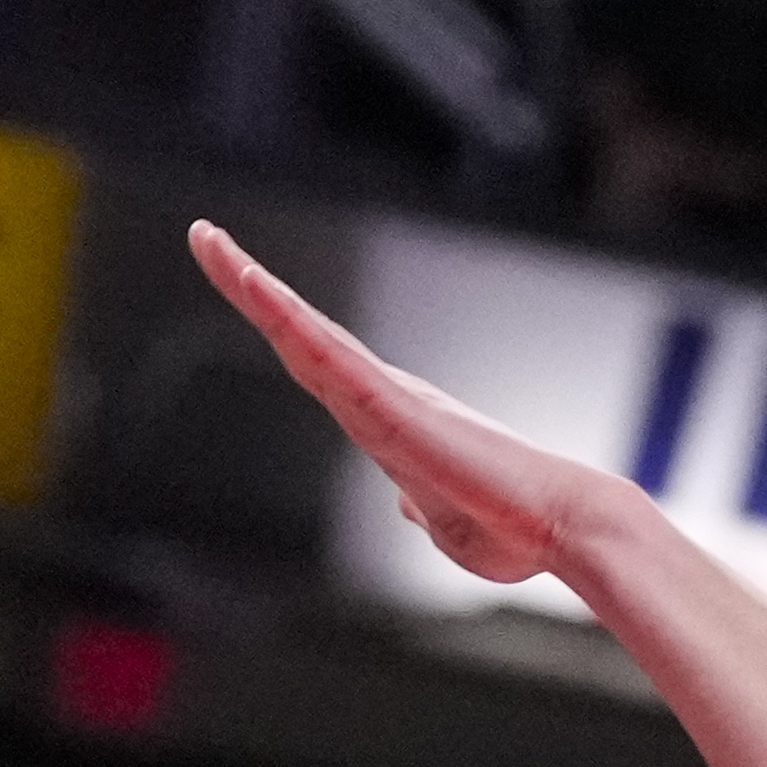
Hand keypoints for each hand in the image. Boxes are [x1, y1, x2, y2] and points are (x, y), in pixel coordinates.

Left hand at [189, 221, 610, 583]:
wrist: (562, 526)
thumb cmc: (513, 529)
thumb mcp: (444, 526)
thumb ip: (419, 506)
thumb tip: (405, 503)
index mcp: (389, 423)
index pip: (316, 365)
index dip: (276, 324)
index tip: (241, 285)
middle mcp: (384, 396)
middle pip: (299, 333)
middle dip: (248, 283)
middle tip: (204, 236)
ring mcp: (386, 397)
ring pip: (304, 333)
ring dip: (251, 284)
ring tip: (207, 240)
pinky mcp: (393, 407)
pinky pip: (327, 353)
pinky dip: (286, 316)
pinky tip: (251, 283)